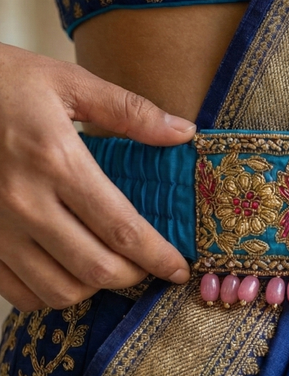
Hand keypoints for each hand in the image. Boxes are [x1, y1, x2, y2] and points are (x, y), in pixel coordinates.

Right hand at [0, 43, 195, 311]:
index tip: (179, 268)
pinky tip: (66, 272)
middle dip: (134, 276)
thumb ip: (129, 111)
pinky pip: (19, 293)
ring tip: (109, 268)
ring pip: (58, 290)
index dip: (158, 256)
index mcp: (55, 160)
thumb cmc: (3, 82)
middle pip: (96, 268)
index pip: (122, 228)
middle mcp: (25, 201)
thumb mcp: (67, 82)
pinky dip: (50, 293)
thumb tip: (183, 132)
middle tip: (148, 267)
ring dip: (94, 288)